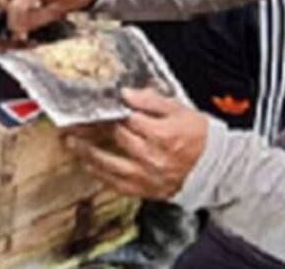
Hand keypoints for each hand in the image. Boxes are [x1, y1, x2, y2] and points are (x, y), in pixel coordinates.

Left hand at [62, 88, 208, 198]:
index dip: (108, 110)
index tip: (90, 105)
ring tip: (71, 142)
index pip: (127, 118)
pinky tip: (88, 165)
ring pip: (110, 164)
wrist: (213, 166)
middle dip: (91, 128)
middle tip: (71, 121)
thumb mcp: (178, 109)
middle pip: (115, 138)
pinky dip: (101, 175)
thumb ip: (151, 100)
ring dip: (87, 153)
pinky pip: (118, 185)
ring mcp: (148, 176)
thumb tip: (127, 94)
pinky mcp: (146, 190)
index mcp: (162, 134)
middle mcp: (153, 157)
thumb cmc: (196, 135)